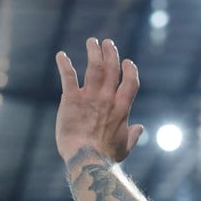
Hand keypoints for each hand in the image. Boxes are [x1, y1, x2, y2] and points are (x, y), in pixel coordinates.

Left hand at [55, 37, 144, 162]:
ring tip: (92, 41)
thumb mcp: (125, 147)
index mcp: (122, 108)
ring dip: (94, 52)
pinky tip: (61, 55)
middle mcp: (107, 98)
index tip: (127, 62)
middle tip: (108, 43)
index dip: (130, 70)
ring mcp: (90, 97)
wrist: (87, 158)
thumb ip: (133, 136)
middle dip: (111, 53)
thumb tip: (140, 128)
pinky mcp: (71, 100)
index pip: (130, 82)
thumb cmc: (107, 156)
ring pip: (94, 67)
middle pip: (112, 69)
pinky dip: (64, 64)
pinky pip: (68, 76)